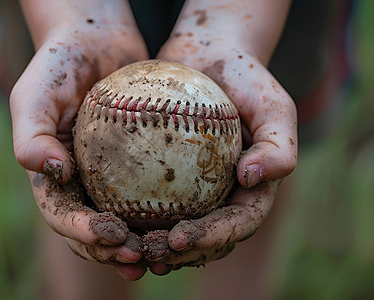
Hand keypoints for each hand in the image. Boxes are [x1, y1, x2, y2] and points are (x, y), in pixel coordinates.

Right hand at [10, 0, 149, 279]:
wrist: (95, 41)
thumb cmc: (59, 66)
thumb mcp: (34, 93)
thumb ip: (31, 134)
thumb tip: (52, 172)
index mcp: (53, 177)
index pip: (62, 215)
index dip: (82, 233)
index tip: (112, 233)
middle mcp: (80, 183)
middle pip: (93, 229)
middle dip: (112, 251)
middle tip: (140, 256)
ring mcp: (109, 177)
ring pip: (126, 219)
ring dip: (141, 242)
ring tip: (163, 253)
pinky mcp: (138, 165)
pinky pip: (153, 189)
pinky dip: (166, 208)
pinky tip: (190, 216)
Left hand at [142, 1, 296, 273]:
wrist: (210, 56)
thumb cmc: (246, 79)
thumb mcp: (273, 105)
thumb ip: (278, 145)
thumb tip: (251, 179)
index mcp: (251, 192)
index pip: (236, 225)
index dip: (211, 239)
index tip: (178, 237)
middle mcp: (223, 196)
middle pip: (203, 237)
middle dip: (178, 253)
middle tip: (148, 251)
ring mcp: (195, 188)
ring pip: (173, 226)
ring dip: (152, 243)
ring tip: (125, 245)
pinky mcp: (166, 175)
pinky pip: (147, 195)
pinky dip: (131, 210)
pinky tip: (106, 213)